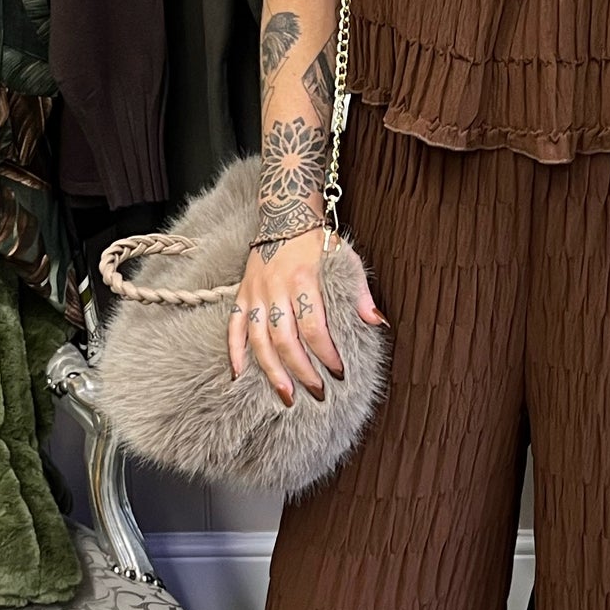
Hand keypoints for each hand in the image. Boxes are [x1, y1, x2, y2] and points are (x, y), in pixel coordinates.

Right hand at [229, 229, 387, 406]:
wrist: (285, 214)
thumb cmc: (319, 241)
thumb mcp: (346, 259)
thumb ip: (360, 293)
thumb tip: (376, 322)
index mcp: (304, 280)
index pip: (314, 327)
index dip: (326, 354)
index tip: (339, 372)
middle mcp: (275, 289)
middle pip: (285, 340)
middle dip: (302, 371)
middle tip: (317, 393)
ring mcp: (255, 293)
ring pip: (258, 340)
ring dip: (272, 371)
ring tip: (286, 395)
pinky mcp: (242, 294)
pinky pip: (233, 327)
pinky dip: (234, 352)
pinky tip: (239, 375)